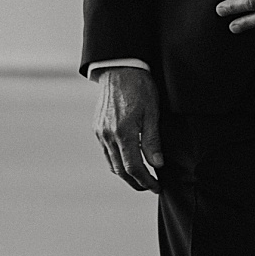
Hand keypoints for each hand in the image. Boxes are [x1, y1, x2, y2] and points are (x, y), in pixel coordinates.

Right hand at [93, 67, 162, 191]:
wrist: (120, 69)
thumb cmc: (140, 88)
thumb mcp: (152, 112)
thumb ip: (152, 140)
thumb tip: (156, 165)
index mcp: (123, 132)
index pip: (134, 167)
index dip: (146, 181)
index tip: (156, 187)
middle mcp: (108, 136)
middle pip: (121, 170)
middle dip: (136, 182)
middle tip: (151, 187)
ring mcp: (101, 133)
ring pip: (112, 164)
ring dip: (126, 175)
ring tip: (142, 178)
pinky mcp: (98, 129)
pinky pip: (106, 153)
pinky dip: (117, 162)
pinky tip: (128, 162)